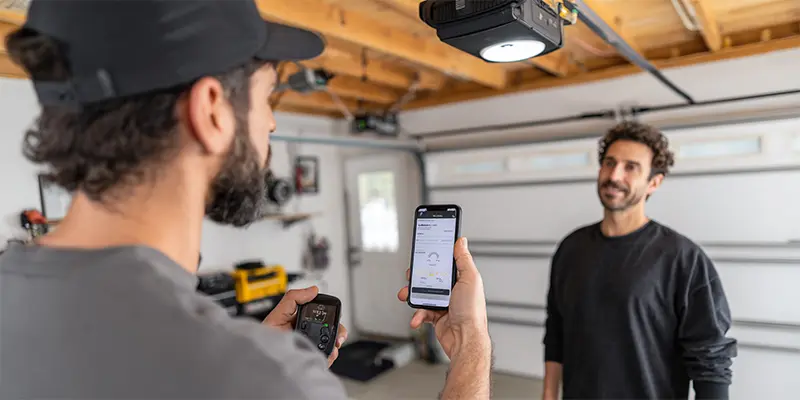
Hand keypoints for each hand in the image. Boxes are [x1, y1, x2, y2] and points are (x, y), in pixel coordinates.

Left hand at [263, 286, 348, 366]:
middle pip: (330, 330)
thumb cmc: (263, 339)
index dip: (330, 314)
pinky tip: (327, 356)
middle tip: (338, 335)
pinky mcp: (309, 360)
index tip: (334, 317)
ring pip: (331, 345)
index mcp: (299, 321)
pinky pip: (325, 359)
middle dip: (337, 331)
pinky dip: (330, 358)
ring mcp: (308, 348)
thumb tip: (312, 290)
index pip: (320, 315)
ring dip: (335, 345)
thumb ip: (293, 299)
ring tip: (333, 347)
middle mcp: (306, 335)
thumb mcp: (276, 314)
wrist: (258, 361)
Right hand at [397, 237, 488, 358]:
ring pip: (422, 295)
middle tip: (410, 276)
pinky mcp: (436, 317)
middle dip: (417, 277)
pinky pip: (422, 312)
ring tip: (406, 296)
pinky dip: (417, 315)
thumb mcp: (470, 279)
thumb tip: (461, 241)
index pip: (444, 264)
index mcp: (461, 279)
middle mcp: (452, 291)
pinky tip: (417, 317)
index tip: (423, 253)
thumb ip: (463, 259)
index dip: (433, 258)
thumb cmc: (472, 312)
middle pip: (429, 278)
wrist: (465, 339)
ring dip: (412, 296)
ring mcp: (443, 304)